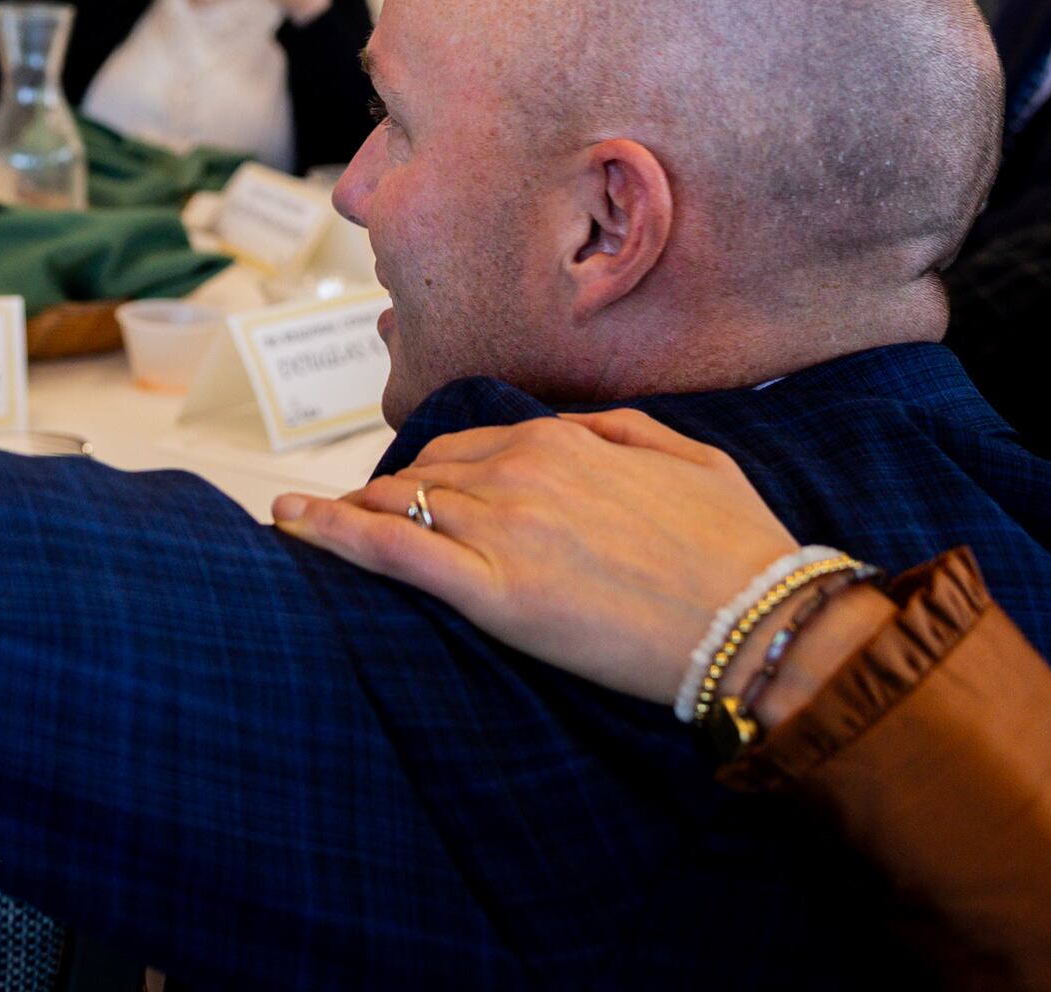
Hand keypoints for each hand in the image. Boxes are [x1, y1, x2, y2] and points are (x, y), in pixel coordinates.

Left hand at [272, 409, 801, 705]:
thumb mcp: (689, 458)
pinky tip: (290, 525)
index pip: (468, 446)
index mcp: (562, 440)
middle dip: (394, 493)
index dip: (436, 474)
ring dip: (355, 513)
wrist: (759, 625)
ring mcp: (502, 528)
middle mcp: (521, 472)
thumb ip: (620, 430)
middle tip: (364, 517)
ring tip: (307, 525)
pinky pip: (390, 549)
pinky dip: (331, 533)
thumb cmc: (737, 548)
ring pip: (399, 504)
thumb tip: (572, 425)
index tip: (413, 491)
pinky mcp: (491, 590)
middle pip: (426, 473)